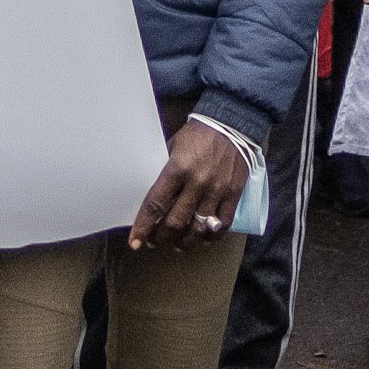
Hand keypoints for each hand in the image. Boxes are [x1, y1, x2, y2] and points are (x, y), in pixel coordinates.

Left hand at [127, 122, 256, 249]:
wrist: (231, 124)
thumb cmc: (198, 134)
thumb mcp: (173, 147)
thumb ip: (165, 171)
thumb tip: (154, 195)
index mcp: (178, 168)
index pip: (156, 204)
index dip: (143, 226)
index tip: (135, 241)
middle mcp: (197, 182)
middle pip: (175, 222)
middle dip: (160, 237)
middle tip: (154, 241)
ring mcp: (217, 190)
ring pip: (199, 228)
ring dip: (184, 242)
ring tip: (176, 244)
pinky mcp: (233, 194)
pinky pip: (223, 224)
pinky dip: (211, 236)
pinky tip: (202, 238)